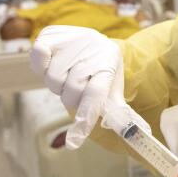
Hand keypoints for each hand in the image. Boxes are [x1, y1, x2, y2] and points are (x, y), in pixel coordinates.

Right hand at [30, 26, 125, 148]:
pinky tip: (52, 62)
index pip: (95, 94)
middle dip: (71, 98)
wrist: (94, 43)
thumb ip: (118, 113)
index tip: (74, 142)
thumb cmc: (102, 72)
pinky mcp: (51, 34)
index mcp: (109, 64)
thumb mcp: (112, 89)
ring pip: (53, 79)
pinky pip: (38, 57)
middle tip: (76, 88)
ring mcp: (72, 39)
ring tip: (66, 74)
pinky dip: (41, 65)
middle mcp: (93, 49)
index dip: (85, 118)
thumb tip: (139, 134)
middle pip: (71, 91)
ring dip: (57, 84)